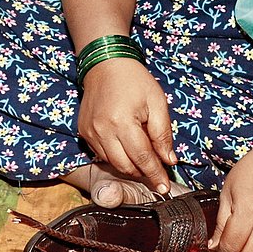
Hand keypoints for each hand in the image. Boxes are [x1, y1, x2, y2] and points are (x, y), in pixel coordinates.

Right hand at [77, 57, 175, 196]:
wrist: (106, 64)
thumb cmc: (135, 80)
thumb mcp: (157, 102)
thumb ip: (163, 133)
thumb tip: (169, 160)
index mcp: (122, 122)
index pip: (142, 157)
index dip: (155, 174)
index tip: (164, 187)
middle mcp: (102, 130)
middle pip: (125, 166)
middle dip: (143, 173)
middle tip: (157, 174)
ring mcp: (90, 132)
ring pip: (112, 163)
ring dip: (129, 166)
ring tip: (143, 157)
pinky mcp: (84, 131)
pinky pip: (101, 154)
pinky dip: (116, 156)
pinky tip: (126, 146)